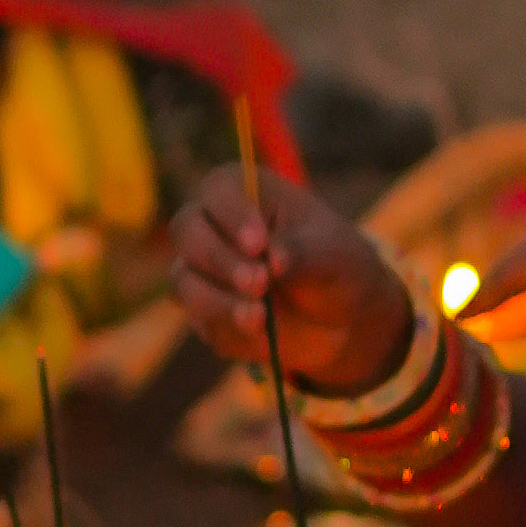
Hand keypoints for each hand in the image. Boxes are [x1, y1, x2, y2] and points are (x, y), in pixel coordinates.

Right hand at [168, 161, 418, 399]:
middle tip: (260, 283)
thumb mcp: (333, 255)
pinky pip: (202, 323)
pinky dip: (231, 332)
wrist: (341, 317)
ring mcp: (204, 270)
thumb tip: (273, 260)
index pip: (217, 189)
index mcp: (246, 192)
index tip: (259, 244)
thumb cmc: (336, 265)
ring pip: (184, 282)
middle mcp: (214, 226)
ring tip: (261, 318)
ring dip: (219, 302)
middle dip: (220, 261)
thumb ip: (304, 253)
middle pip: (186, 232)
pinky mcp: (205, 312)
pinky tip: (264, 336)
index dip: (231, 214)